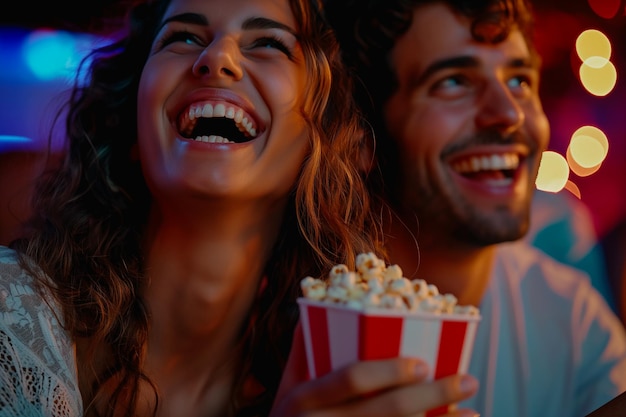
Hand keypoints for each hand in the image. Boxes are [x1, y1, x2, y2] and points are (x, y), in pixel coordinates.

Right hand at [271, 323, 478, 416]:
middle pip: (385, 413)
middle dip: (431, 397)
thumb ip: (303, 351)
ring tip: (473, 413)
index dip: (388, 371)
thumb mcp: (287, 388)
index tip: (422, 363)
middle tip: (467, 380)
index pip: (351, 380)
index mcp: (304, 399)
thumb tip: (318, 303)